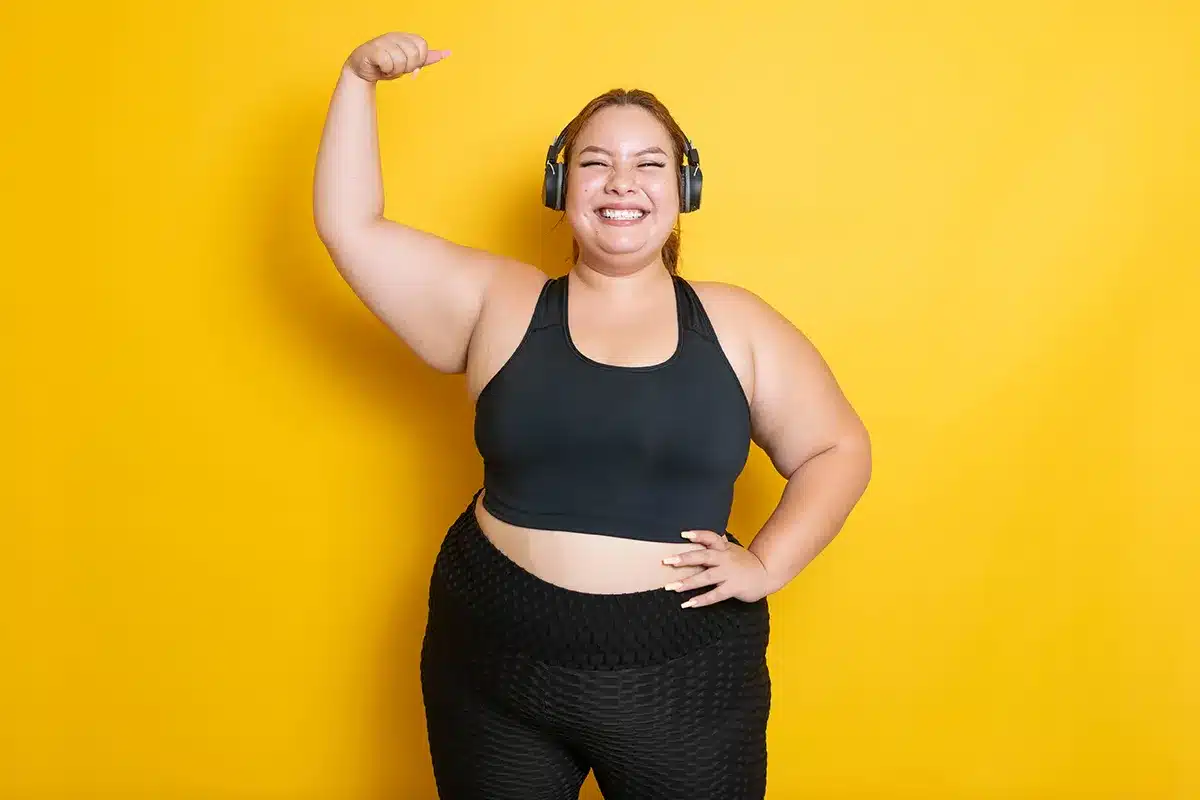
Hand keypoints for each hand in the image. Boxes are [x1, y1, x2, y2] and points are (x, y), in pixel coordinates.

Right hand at [346, 32, 450, 81]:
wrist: (362, 71)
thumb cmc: (386, 66)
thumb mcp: (409, 63)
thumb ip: (426, 58)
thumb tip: (447, 53)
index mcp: (404, 37)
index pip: (423, 45)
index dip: (419, 60)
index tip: (409, 66)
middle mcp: (394, 36)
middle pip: (414, 54)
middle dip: (407, 67)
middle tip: (396, 67)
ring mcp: (383, 41)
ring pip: (401, 61)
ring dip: (395, 71)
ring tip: (388, 68)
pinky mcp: (372, 49)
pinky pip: (387, 63)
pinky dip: (385, 70)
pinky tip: (380, 68)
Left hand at [661, 530, 775, 608]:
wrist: (766, 574)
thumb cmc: (745, 562)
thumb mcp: (731, 550)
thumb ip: (717, 544)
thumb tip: (702, 536)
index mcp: (723, 548)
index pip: (710, 537)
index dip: (698, 535)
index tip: (683, 534)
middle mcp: (725, 559)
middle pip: (703, 556)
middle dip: (684, 559)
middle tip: (667, 561)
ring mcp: (729, 574)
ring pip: (706, 577)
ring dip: (688, 582)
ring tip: (672, 587)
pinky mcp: (733, 588)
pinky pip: (715, 595)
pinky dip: (701, 600)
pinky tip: (688, 604)